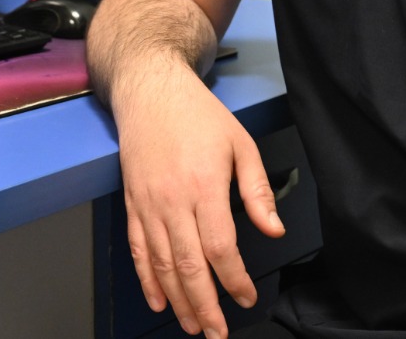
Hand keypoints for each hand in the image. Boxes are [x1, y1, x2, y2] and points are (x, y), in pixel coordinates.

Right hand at [114, 60, 285, 338]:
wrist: (150, 90)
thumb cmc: (198, 114)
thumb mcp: (240, 143)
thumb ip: (256, 190)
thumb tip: (274, 230)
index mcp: (203, 186)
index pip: (220, 248)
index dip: (234, 280)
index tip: (246, 298)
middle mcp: (172, 201)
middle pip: (188, 266)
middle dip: (204, 306)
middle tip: (217, 333)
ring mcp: (147, 204)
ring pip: (161, 264)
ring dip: (178, 300)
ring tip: (193, 326)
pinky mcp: (131, 203)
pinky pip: (138, 249)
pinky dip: (147, 279)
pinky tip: (159, 300)